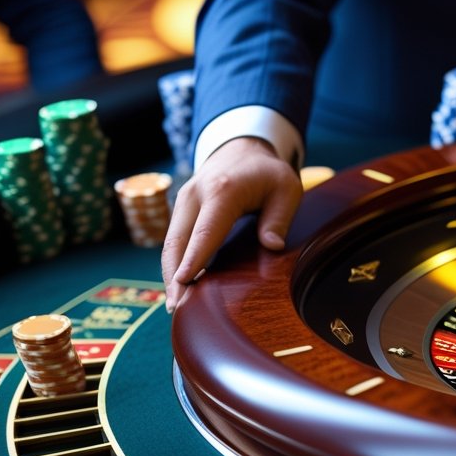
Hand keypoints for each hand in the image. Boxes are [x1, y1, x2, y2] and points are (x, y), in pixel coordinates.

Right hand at [162, 137, 301, 311]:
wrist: (242, 149)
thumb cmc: (268, 173)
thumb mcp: (286, 188)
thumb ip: (279, 218)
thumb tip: (272, 247)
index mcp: (223, 190)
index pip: (206, 230)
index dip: (195, 257)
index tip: (185, 281)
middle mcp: (195, 195)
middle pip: (178, 240)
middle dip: (174, 275)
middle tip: (177, 307)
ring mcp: (184, 202)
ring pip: (170, 243)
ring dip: (169, 274)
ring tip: (175, 306)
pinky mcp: (181, 211)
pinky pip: (174, 241)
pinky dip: (173, 264)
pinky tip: (178, 288)